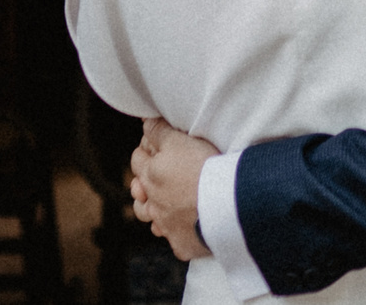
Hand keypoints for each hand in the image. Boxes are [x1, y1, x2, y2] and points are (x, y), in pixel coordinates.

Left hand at [128, 117, 217, 261]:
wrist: (227, 203)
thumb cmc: (205, 168)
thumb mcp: (181, 140)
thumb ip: (160, 131)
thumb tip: (145, 121)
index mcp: (151, 175)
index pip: (138, 159)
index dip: (147, 151)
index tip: (157, 147)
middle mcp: (153, 203)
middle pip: (139, 192)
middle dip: (145, 184)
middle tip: (158, 177)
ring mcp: (166, 226)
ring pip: (150, 219)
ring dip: (154, 211)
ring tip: (165, 204)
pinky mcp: (182, 244)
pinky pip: (173, 239)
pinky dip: (177, 231)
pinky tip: (186, 224)